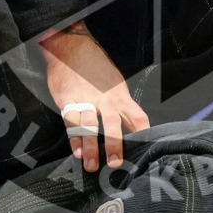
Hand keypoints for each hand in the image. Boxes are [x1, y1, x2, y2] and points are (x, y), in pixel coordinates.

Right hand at [39, 25, 149, 171]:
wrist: (71, 47)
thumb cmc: (95, 67)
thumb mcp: (115, 83)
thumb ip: (121, 105)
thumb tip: (131, 126)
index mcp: (119, 95)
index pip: (137, 116)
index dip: (143, 133)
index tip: (145, 149)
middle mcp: (104, 98)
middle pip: (113, 124)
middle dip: (114, 145)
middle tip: (115, 163)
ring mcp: (85, 99)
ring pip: (89, 126)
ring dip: (90, 147)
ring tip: (92, 164)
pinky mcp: (67, 100)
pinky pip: (71, 122)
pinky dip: (74, 138)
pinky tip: (76, 151)